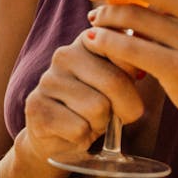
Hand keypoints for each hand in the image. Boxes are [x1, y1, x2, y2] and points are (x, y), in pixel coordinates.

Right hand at [21, 30, 144, 165]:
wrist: (59, 137)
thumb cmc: (96, 106)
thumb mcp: (119, 82)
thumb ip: (131, 67)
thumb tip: (141, 67)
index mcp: (89, 40)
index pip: (124, 52)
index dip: (133, 80)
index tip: (127, 86)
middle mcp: (65, 54)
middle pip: (114, 81)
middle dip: (125, 107)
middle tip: (115, 116)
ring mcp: (47, 80)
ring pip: (97, 108)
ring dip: (101, 124)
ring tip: (89, 122)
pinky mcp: (36, 108)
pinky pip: (79, 128)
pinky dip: (83, 137)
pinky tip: (73, 132)